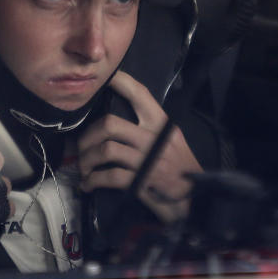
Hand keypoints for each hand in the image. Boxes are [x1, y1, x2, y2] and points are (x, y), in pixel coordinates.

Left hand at [78, 71, 201, 222]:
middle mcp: (154, 138)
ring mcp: (148, 160)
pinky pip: (110, 176)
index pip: (140, 94)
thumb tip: (112, 123)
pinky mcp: (143, 182)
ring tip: (84, 168)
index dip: (120, 82)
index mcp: (162, 124)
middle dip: (88, 136)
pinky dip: (94, 180)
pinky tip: (89, 184)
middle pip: (110, 124)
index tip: (103, 79)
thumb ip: (148, 129)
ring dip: (87, 160)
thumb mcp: (171, 141)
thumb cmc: (180, 169)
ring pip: (106, 150)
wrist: (196, 199)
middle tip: (81, 147)